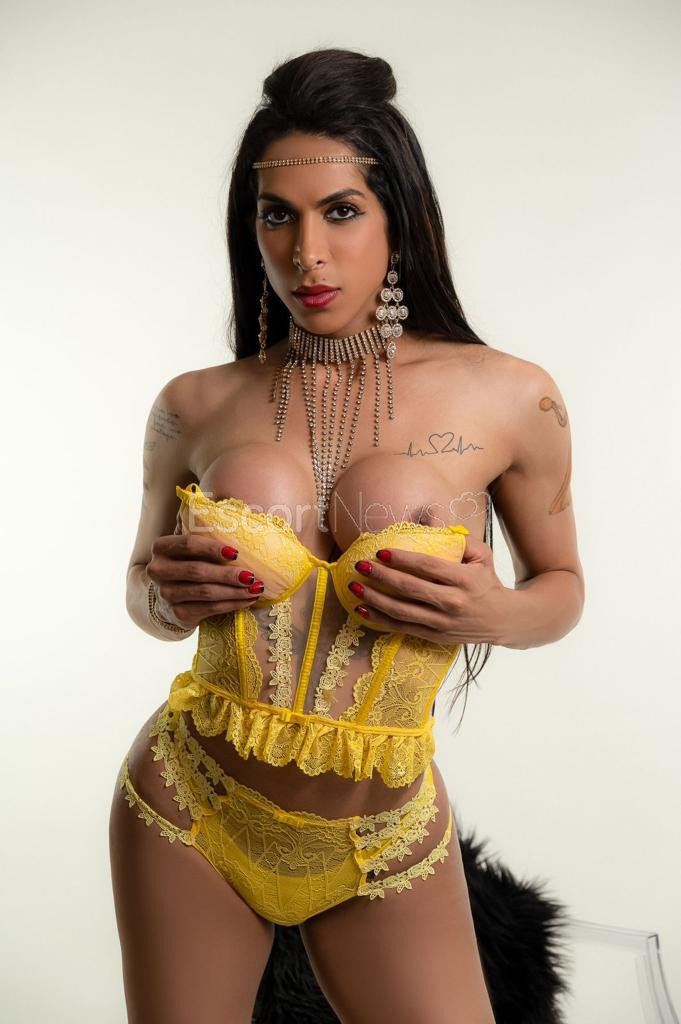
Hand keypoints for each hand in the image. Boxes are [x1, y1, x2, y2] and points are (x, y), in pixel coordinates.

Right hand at [145, 530, 264, 630]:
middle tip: (252, 576)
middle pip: (198, 571)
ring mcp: (166, 594)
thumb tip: (226, 506)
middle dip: (228, 574)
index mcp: (161, 547)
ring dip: (235, 591)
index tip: (236, 552)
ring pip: (206, 592)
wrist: (169, 596)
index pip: (189, 544)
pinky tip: (248, 600)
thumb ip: (198, 526)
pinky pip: (209, 608)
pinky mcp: (178, 613)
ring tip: (256, 589)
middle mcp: (158, 571)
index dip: (212, 548)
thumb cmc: (186, 561)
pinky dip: (231, 605)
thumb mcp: (188, 544)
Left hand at [350, 535, 507, 645]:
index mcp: (464, 579)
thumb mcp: (482, 556)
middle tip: (360, 565)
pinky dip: (380, 619)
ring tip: (354, 587)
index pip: (428, 567)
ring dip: (374, 599)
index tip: (381, 551)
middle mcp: (452, 603)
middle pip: (410, 589)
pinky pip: (402, 627)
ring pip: (401, 611)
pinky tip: (362, 609)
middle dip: (381, 576)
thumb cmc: (488, 582)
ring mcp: (442, 623)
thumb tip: (430, 520)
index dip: (403, 559)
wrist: (504, 620)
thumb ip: (459, 539)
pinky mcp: (435, 636)